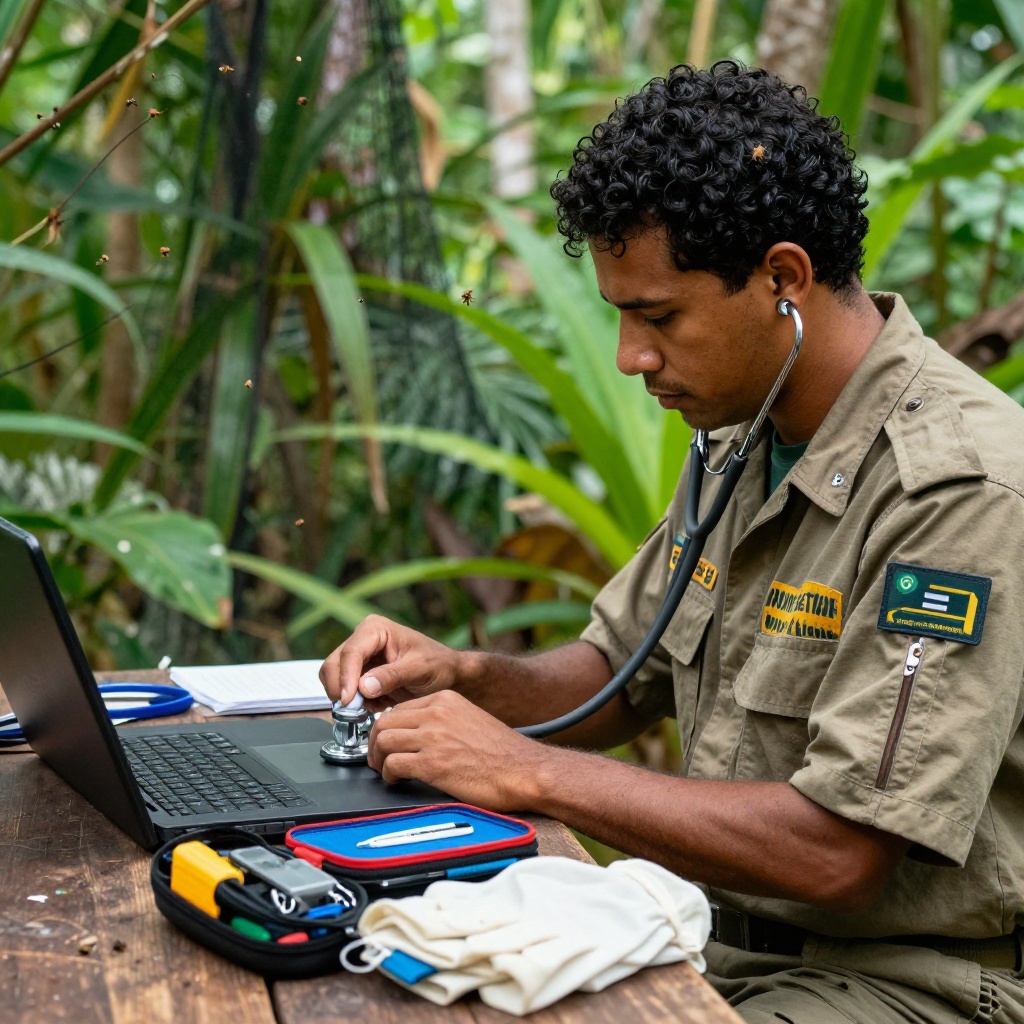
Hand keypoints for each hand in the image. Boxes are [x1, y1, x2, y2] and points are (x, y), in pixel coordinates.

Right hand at [319, 614, 461, 708]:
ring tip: (369, 708)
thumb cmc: (437, 664)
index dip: (346, 677)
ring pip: (332, 678)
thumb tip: (364, 687)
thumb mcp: (419, 669)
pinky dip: (353, 703)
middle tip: (352, 710)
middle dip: (340, 688)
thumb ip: (393, 676)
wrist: (446, 675)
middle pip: (333, 664)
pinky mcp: (358, 676)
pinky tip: (375, 706)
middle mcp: (362, 640)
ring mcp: (358, 658)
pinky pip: (343, 691)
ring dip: (345, 697)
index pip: (351, 652)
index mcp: (375, 629)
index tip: (348, 699)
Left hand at [366, 691, 548, 811]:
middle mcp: (437, 713)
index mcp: (446, 700)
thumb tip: (416, 731)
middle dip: (374, 743)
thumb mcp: (470, 719)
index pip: (399, 707)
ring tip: (386, 771)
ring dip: (378, 760)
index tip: (386, 741)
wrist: (524, 770)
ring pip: (383, 741)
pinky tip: (398, 781)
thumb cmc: (502, 753)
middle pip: (384, 722)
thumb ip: (443, 720)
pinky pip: (393, 765)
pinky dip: (389, 776)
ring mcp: (433, 737)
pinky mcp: (432, 764)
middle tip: (377, 758)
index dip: (386, 727)